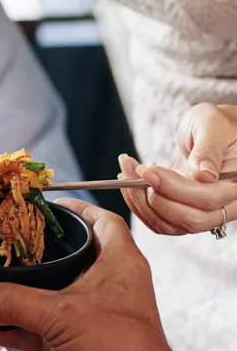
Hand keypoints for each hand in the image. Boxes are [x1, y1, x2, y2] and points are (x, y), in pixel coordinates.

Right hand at [0, 199, 204, 350]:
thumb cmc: (123, 350)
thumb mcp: (58, 316)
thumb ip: (9, 303)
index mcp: (119, 264)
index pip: (101, 222)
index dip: (75, 209)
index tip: (46, 206)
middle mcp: (110, 286)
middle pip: (72, 258)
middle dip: (38, 254)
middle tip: (8, 245)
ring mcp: (96, 317)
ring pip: (53, 297)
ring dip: (22, 296)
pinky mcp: (83, 345)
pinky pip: (45, 330)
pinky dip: (19, 328)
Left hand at [118, 104, 236, 234]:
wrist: (212, 134)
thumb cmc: (218, 125)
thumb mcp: (214, 125)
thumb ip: (209, 149)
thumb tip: (204, 175)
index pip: (208, 198)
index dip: (174, 188)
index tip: (148, 170)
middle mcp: (225, 206)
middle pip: (190, 220)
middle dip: (155, 200)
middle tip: (135, 173)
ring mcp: (203, 213)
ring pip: (169, 225)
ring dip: (140, 203)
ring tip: (126, 173)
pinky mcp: (183, 213)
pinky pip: (158, 220)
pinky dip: (138, 204)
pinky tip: (128, 182)